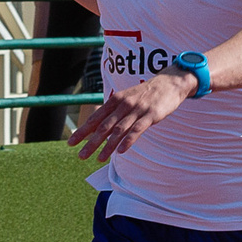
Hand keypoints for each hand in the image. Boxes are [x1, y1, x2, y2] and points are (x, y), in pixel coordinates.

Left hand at [68, 70, 193, 164]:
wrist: (170, 83)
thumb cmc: (146, 94)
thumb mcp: (127, 98)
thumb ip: (114, 111)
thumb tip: (100, 126)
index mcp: (115, 100)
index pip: (95, 118)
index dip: (83, 131)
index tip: (71, 142)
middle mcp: (123, 105)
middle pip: (104, 126)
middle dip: (91, 142)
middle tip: (81, 155)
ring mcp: (137, 110)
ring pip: (118, 130)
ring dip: (108, 146)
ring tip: (99, 159)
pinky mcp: (150, 115)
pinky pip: (137, 130)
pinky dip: (128, 141)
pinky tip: (121, 151)